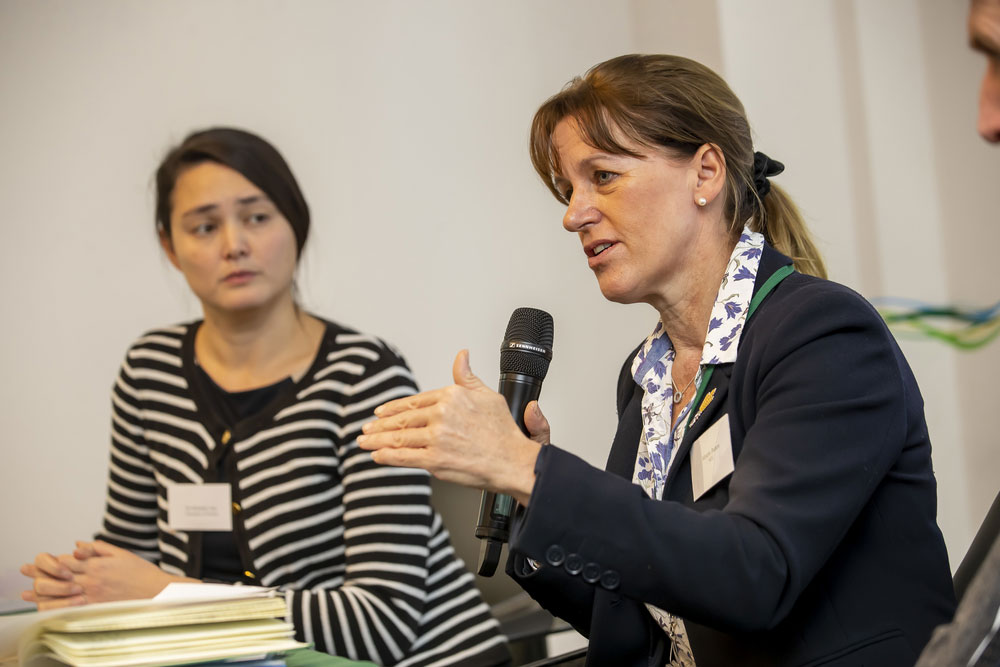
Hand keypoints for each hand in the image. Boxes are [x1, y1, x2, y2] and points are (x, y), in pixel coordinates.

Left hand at [22, 541, 192, 609]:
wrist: (155, 590)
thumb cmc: (140, 571)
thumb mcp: (120, 553)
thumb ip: (97, 548)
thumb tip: (76, 544)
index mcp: (97, 564)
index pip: (67, 561)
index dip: (53, 560)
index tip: (44, 559)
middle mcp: (92, 579)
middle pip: (60, 576)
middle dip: (42, 573)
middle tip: (28, 571)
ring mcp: (93, 594)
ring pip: (62, 593)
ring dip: (45, 592)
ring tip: (32, 591)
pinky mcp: (97, 606)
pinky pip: (72, 607)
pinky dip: (58, 606)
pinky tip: (50, 605)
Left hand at [358, 350, 542, 504]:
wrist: (512, 460)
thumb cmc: (503, 431)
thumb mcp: (488, 394)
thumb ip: (467, 376)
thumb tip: (461, 355)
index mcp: (450, 397)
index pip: (414, 401)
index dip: (394, 407)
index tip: (381, 412)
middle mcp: (441, 415)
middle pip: (402, 419)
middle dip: (379, 425)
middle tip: (366, 429)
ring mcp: (436, 438)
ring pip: (399, 437)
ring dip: (377, 440)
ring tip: (364, 442)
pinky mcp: (435, 460)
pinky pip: (404, 457)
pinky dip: (387, 456)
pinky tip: (377, 456)